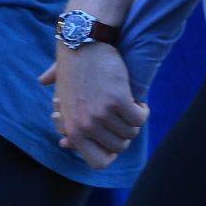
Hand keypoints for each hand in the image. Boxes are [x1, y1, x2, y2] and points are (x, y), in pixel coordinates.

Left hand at [40, 47, 147, 170]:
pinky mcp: (118, 100)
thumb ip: (64, 124)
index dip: (110, 153)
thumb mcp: (62, 100)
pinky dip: (142, 110)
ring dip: (134, 120)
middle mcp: (86, 125)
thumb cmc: (73, 71)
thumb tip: (63, 144)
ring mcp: (102, 113)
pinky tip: (138, 100)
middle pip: (119, 147)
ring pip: (131, 132)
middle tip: (123, 117)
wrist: (82, 43)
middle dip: (124, 134)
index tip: (113, 139)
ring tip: (130, 105)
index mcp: (72, 129)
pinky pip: (139, 118)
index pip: (98, 162)